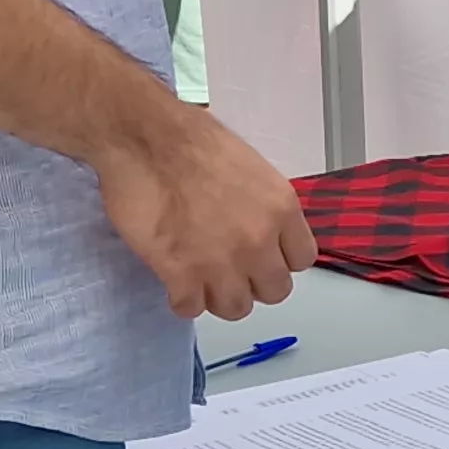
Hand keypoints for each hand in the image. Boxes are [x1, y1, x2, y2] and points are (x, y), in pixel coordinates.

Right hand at [100, 109, 315, 320]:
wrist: (146, 139)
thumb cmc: (192, 140)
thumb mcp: (251, 167)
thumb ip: (262, 206)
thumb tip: (259, 226)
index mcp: (280, 208)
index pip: (302, 259)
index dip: (279, 259)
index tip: (263, 255)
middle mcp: (258, 240)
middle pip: (274, 291)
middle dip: (253, 282)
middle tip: (230, 268)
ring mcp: (221, 262)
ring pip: (235, 308)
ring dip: (218, 296)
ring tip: (201, 278)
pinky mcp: (181, 275)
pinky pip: (191, 309)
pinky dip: (182, 299)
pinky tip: (175, 281)